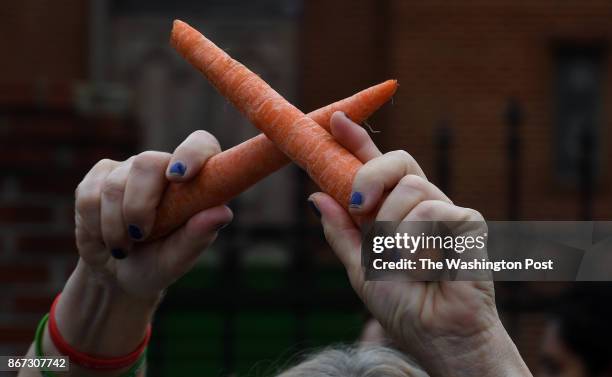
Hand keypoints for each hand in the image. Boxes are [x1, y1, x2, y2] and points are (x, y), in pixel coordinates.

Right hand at [74, 130, 232, 299]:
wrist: (116, 276)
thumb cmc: (157, 265)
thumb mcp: (178, 259)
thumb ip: (198, 236)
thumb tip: (223, 212)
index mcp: (193, 182)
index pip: (200, 145)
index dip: (191, 153)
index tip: (178, 177)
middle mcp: (162, 169)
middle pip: (147, 162)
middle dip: (140, 204)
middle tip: (141, 235)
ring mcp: (128, 170)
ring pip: (114, 184)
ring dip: (116, 226)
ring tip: (124, 248)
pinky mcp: (98, 178)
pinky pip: (89, 195)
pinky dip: (95, 225)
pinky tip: (105, 238)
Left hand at [309, 112, 530, 376]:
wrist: (435, 334)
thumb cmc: (402, 304)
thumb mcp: (359, 266)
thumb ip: (341, 231)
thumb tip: (315, 196)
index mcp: (392, 211)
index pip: (374, 166)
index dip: (356, 141)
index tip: (334, 121)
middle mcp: (419, 204)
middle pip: (397, 161)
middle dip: (370, 175)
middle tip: (359, 206)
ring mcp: (445, 211)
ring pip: (411, 188)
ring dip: (393, 227)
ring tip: (399, 260)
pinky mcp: (468, 222)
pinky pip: (433, 211)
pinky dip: (418, 242)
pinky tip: (425, 268)